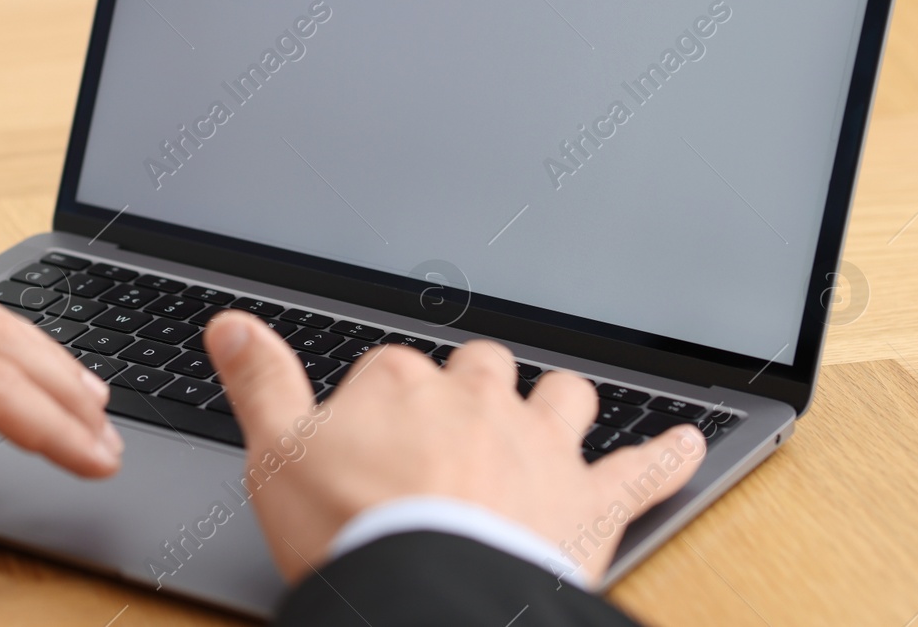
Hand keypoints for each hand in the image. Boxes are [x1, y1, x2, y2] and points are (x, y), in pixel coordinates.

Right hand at [205, 311, 703, 583]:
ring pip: (561, 397)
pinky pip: (644, 468)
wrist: (427, 593)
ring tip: (557, 410)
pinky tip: (687, 442)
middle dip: (474, 386)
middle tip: (459, 419)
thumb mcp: (275, 453)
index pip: (389, 368)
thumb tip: (230, 325)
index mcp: (400, 385)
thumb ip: (259, 381)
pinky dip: (668, 455)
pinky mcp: (589, 500)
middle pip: (480, 368)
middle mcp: (476, 399)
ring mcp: (538, 445)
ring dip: (559, 401)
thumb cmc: (351, 530)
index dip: (380, 400)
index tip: (368, 429)